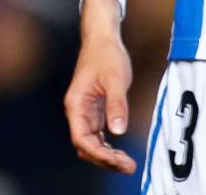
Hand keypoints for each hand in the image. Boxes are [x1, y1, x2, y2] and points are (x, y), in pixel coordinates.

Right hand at [64, 0, 136, 172]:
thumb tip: (118, 131)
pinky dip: (108, 147)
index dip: (98, 154)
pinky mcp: (95, 110)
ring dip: (106, 156)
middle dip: (104, 160)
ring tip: (127, 164)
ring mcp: (86, 112)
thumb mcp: (116, 79)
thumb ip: (117, 105)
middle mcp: (78, 111)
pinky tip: (121, 153)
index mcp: (76, 104)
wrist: (103, 38)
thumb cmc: (107, 54)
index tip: (117, 160)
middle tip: (128, 166)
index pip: (81, 138)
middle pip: (85, 145)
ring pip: (91, 143)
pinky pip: (98, 135)